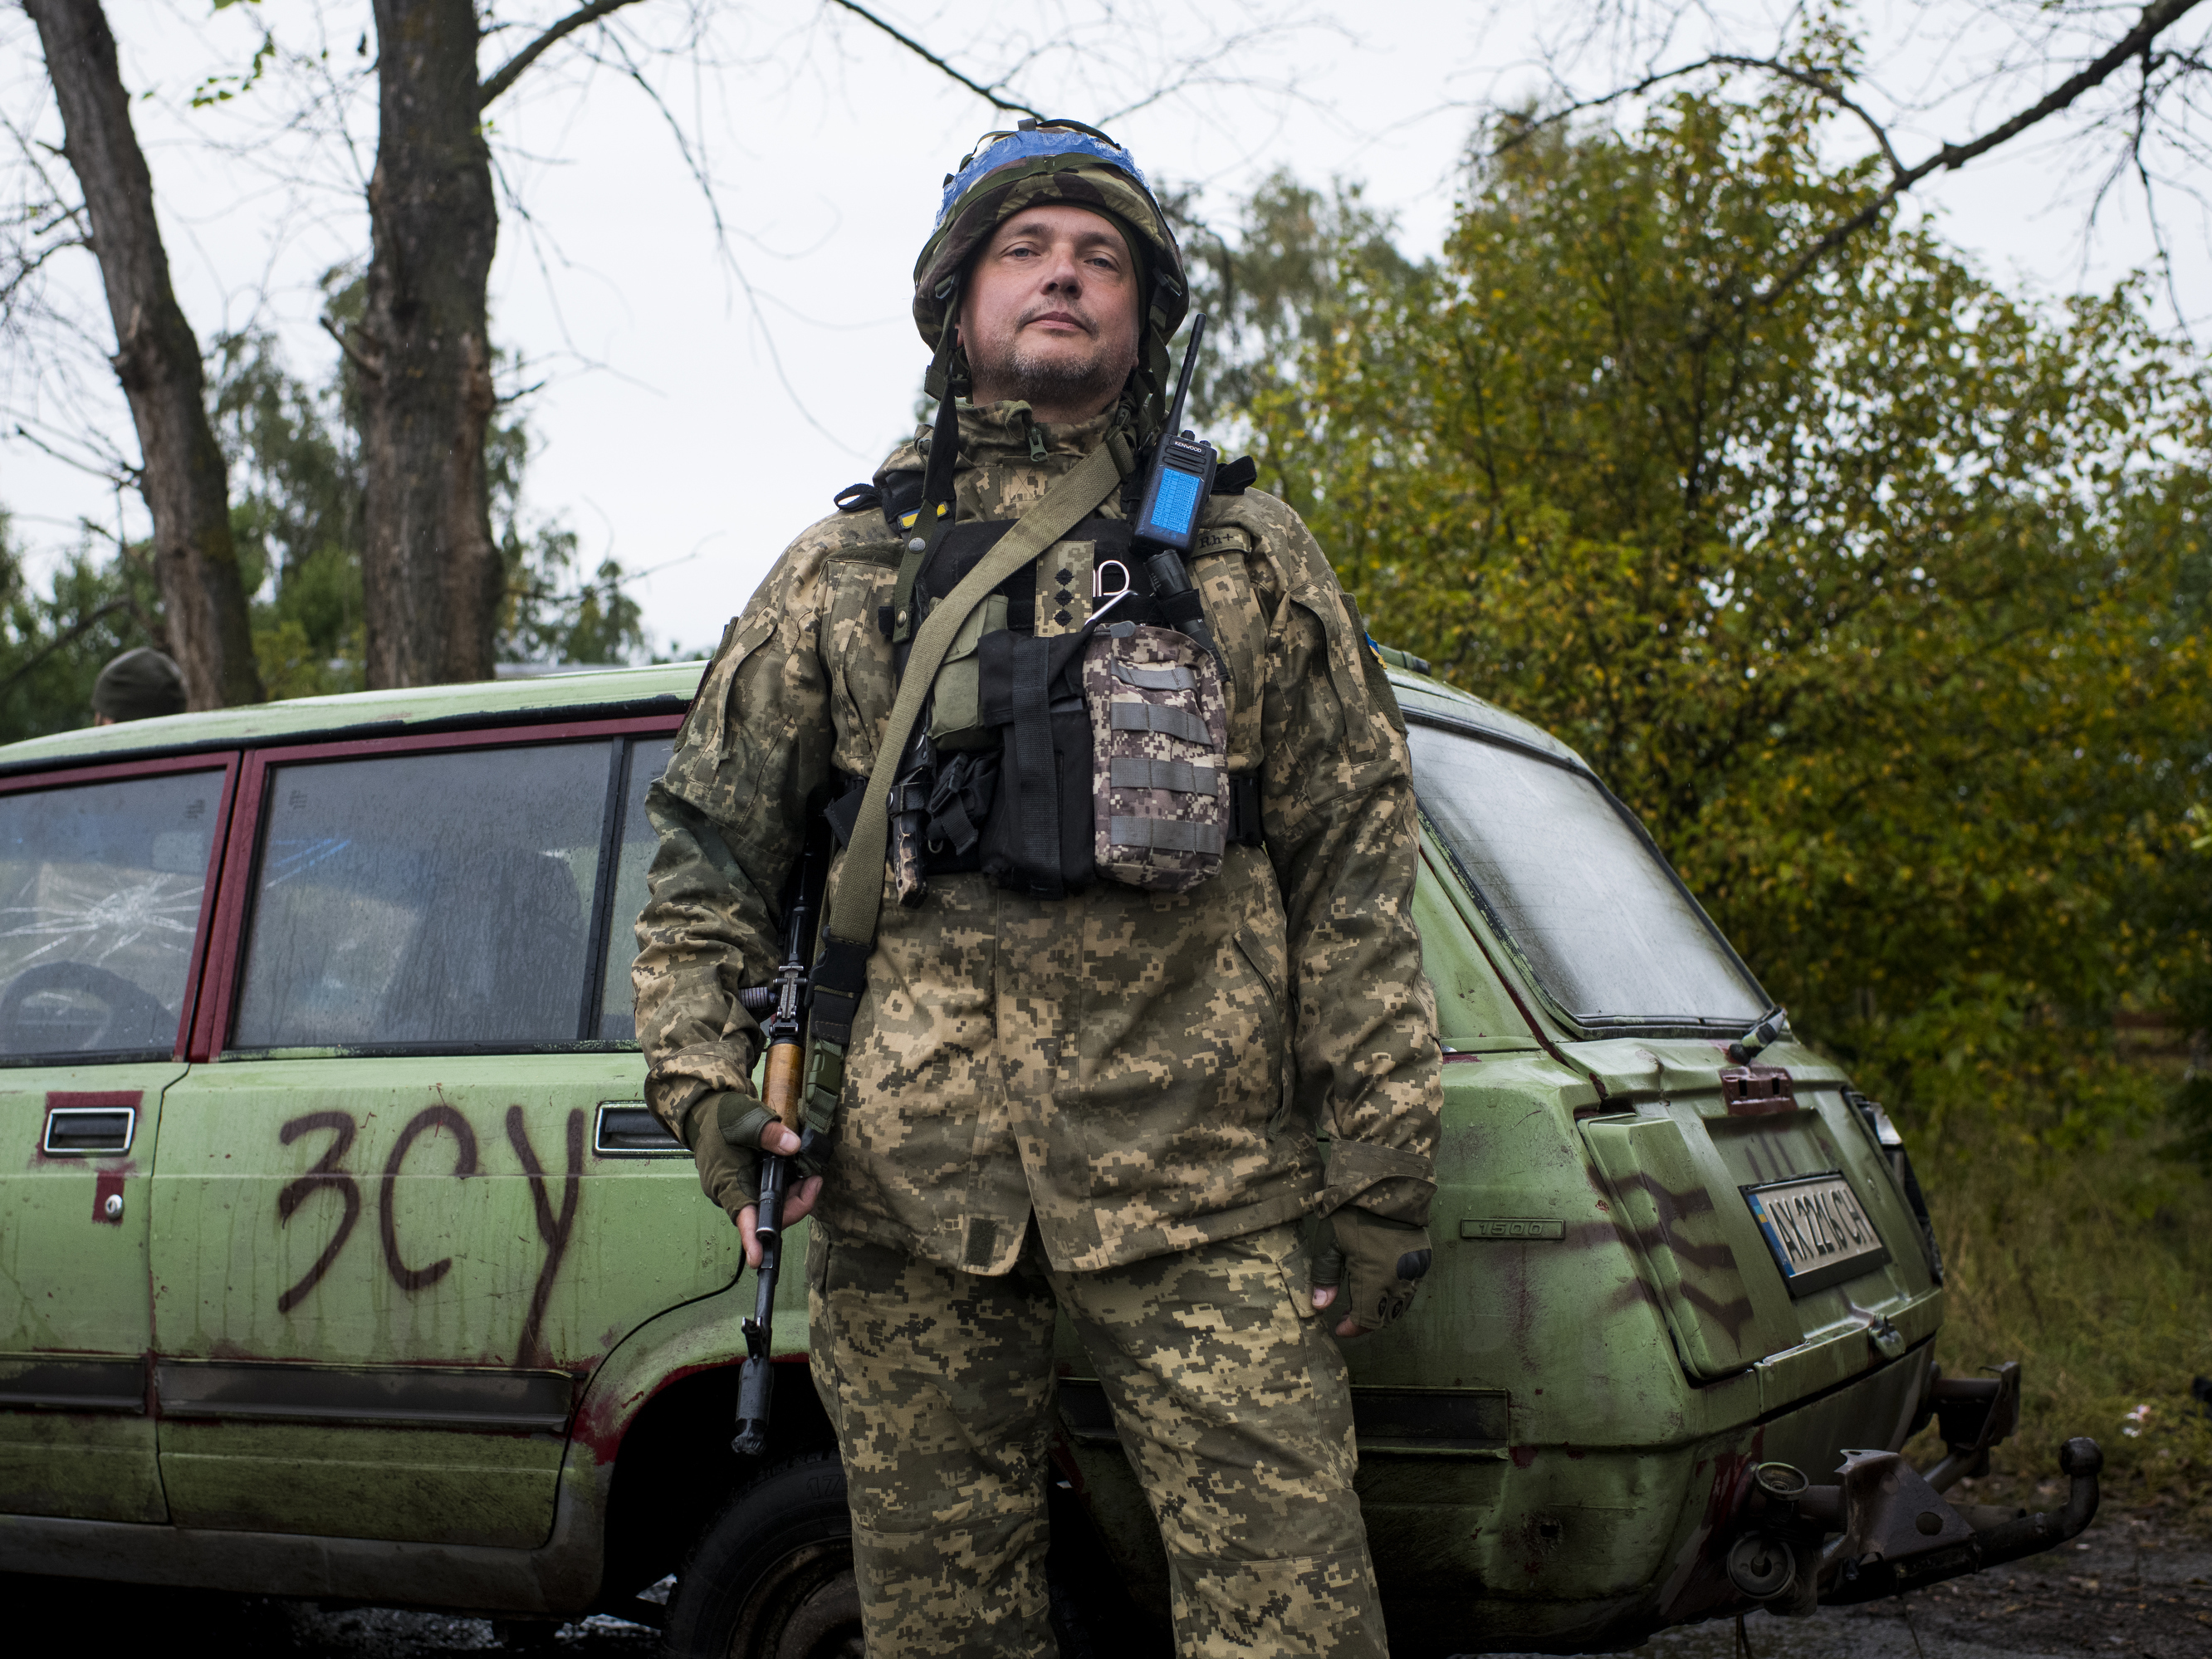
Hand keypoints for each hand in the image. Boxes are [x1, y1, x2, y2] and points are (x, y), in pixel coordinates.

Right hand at [680, 1096, 824, 1267]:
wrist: (708, 1110)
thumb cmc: (721, 1116)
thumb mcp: (745, 1119)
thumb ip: (769, 1133)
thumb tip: (794, 1147)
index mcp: (727, 1182)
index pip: (743, 1217)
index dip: (753, 1240)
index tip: (758, 1259)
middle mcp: (734, 1193)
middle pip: (768, 1216)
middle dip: (796, 1204)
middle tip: (814, 1182)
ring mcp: (742, 1191)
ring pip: (773, 1207)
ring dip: (795, 1195)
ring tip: (811, 1175)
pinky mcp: (750, 1185)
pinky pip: (772, 1197)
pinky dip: (790, 1188)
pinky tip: (800, 1173)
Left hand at [1310, 1208, 1431, 1336]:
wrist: (1384, 1181)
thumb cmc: (1351, 1211)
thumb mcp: (1330, 1242)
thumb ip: (1325, 1277)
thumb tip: (1319, 1307)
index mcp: (1375, 1278)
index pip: (1367, 1321)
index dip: (1352, 1329)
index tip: (1339, 1327)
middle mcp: (1399, 1279)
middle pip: (1385, 1317)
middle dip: (1366, 1321)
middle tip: (1347, 1315)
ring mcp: (1415, 1269)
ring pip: (1401, 1305)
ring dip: (1382, 1310)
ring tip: (1361, 1301)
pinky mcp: (1423, 1258)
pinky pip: (1411, 1288)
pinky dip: (1396, 1295)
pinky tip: (1380, 1286)